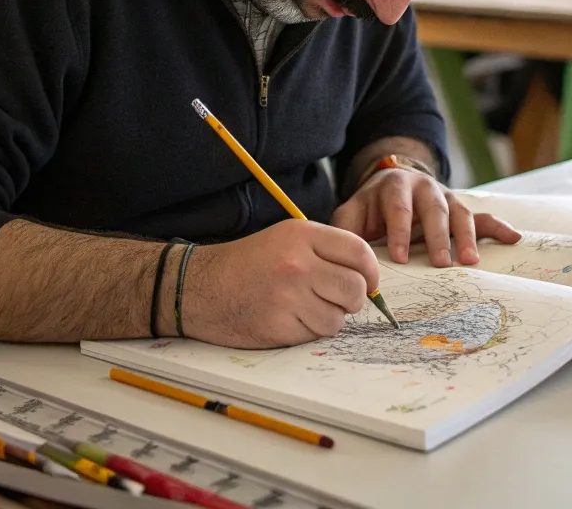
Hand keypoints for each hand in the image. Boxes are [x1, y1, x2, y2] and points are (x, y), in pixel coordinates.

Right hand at [181, 220, 379, 347]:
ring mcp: (289, 296)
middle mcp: (298, 263)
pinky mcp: (280, 326)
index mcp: (302, 235)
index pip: (359, 252)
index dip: (371, 271)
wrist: (201, 287)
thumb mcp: (286, 239)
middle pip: (355, 289)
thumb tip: (368, 278)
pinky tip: (287, 318)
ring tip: (303, 307)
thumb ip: (326, 251)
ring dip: (328, 318)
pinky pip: (315, 335)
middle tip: (336, 299)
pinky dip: (307, 332)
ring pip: (338, 318)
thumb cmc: (248, 263)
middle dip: (353, 300)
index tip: (369, 282)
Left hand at [331, 168, 520, 268]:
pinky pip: (483, 216)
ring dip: (466, 237)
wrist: (392, 185)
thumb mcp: (352, 213)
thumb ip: (347, 230)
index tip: (402, 257)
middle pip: (433, 209)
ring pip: (460, 213)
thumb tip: (344, 257)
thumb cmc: (370, 207)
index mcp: (394, 187)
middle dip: (437, 236)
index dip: (400, 232)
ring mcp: (446, 196)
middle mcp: (424, 188)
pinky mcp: (460, 208)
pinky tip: (513, 237)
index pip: (398, 208)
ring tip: (470, 262)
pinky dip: (498, 227)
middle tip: (440, 263)